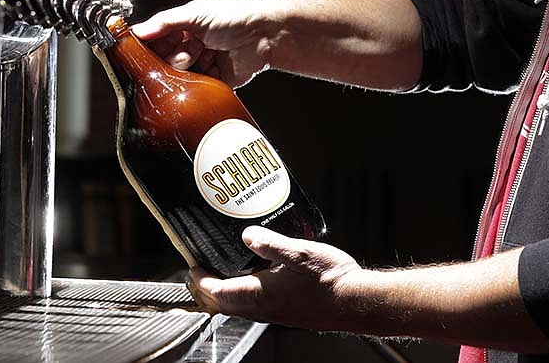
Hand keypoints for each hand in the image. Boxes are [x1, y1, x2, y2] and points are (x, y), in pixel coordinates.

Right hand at [131, 0, 272, 87]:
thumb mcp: (196, 13)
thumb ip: (165, 22)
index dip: (150, 46)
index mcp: (184, 28)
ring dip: (186, 70)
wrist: (265, 37)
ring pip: (180, 77)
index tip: (141, 52)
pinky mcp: (215, 82)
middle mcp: (192, 47)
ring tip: (201, 56)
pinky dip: (199, 82)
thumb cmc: (235, 18)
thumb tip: (138, 30)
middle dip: (173, 57)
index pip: (156, 40)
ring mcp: (203, 65)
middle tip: (187, 50)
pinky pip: (198, 89)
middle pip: (166, 61)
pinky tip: (207, 71)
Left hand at [187, 225, 363, 330]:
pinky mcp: (285, 311)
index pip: (216, 293)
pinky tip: (257, 273)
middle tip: (202, 268)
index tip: (193, 267)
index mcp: (259, 295)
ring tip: (225, 268)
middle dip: (208, 287)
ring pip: (238, 305)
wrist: (356, 302)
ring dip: (225, 289)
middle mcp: (263, 308)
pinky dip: (244, 290)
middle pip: (223, 302)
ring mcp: (274, 312)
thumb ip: (270, 244)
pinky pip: (254, 304)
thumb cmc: (331, 281)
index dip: (200, 279)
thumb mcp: (299, 253)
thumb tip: (247, 236)